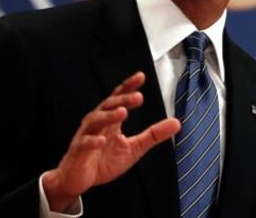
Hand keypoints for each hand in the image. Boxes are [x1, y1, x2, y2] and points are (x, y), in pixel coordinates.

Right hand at [42, 71, 180, 211]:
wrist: (79, 179)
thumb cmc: (104, 161)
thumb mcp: (134, 147)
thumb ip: (153, 135)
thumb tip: (177, 122)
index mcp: (111, 121)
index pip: (119, 98)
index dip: (129, 87)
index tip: (140, 77)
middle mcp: (98, 123)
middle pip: (109, 106)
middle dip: (122, 100)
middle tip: (138, 96)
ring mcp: (87, 136)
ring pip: (95, 120)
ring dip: (108, 116)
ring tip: (123, 112)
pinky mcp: (79, 151)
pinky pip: (84, 143)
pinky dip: (93, 141)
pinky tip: (102, 140)